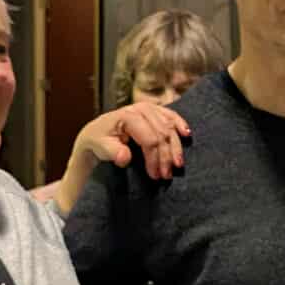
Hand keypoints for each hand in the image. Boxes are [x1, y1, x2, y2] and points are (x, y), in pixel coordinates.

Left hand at [73, 102, 190, 182]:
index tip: (155, 176)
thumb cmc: (99, 141)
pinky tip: (187, 134)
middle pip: (162, 134)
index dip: (155, 159)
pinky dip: (180, 124)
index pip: (149, 139)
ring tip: (178, 165)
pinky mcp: (155, 110)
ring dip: (176, 147)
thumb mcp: (100, 147)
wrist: (97, 133)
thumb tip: (125, 157)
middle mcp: (140, 109)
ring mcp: (149, 108)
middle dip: (166, 157)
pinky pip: (172, 115)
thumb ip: (112, 152)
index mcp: (127, 116)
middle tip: (166, 175)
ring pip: (169, 127)